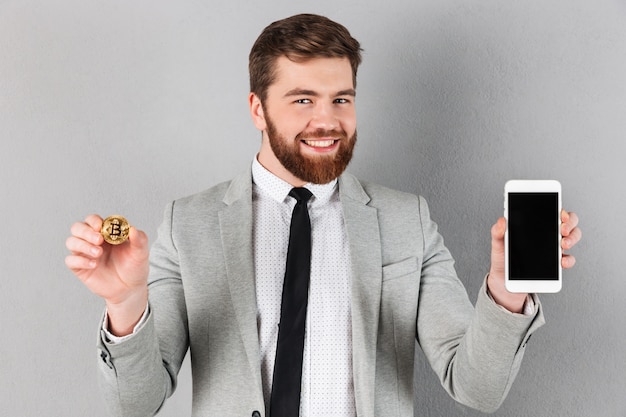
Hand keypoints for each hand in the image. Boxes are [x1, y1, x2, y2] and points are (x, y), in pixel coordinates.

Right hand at [65, 214, 149, 334]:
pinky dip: (80, 261)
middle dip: (86, 232)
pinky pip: (71, 260)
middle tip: (99, 239)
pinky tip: (94, 265)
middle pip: (77, 228)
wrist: (131, 288)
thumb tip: (132, 229)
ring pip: (71, 242)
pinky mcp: (80, 268)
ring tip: (98, 253)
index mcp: (106, 232)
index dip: (94, 221)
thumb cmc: (135, 267)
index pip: (93, 220)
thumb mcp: (141, 252)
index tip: (101, 226)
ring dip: (83, 245)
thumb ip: (139, 239)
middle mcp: (92, 241)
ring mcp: (85, 254)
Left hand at [487, 210, 580, 312]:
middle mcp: (547, 235)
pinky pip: (568, 259)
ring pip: (572, 237)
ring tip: (563, 244)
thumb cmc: (502, 259)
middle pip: (568, 222)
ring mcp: (553, 249)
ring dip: (572, 239)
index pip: (551, 211)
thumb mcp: (498, 244)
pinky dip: (569, 260)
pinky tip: (562, 261)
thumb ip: (497, 232)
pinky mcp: (555, 264)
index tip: (560, 214)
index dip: (559, 210)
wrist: (504, 281)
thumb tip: (502, 221)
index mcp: (534, 226)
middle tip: (562, 229)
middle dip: (570, 223)